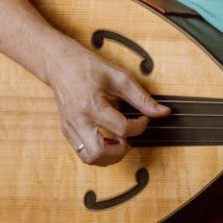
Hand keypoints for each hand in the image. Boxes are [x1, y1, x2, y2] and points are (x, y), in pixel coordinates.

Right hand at [42, 41, 168, 166]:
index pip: (121, 129)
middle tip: (128, 139)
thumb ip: (142, 98)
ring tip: (118, 141)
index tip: (143, 119)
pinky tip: (107, 139)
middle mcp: (78, 120)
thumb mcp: (119, 78)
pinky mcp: (67, 131)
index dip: (139, 127)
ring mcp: (70, 128)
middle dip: (120, 152)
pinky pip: (83, 152)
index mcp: (91, 106)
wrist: (60, 64)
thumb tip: (162, 112)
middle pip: (99, 153)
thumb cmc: (88, 67)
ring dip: (108, 156)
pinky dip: (98, 151)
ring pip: (89, 158)